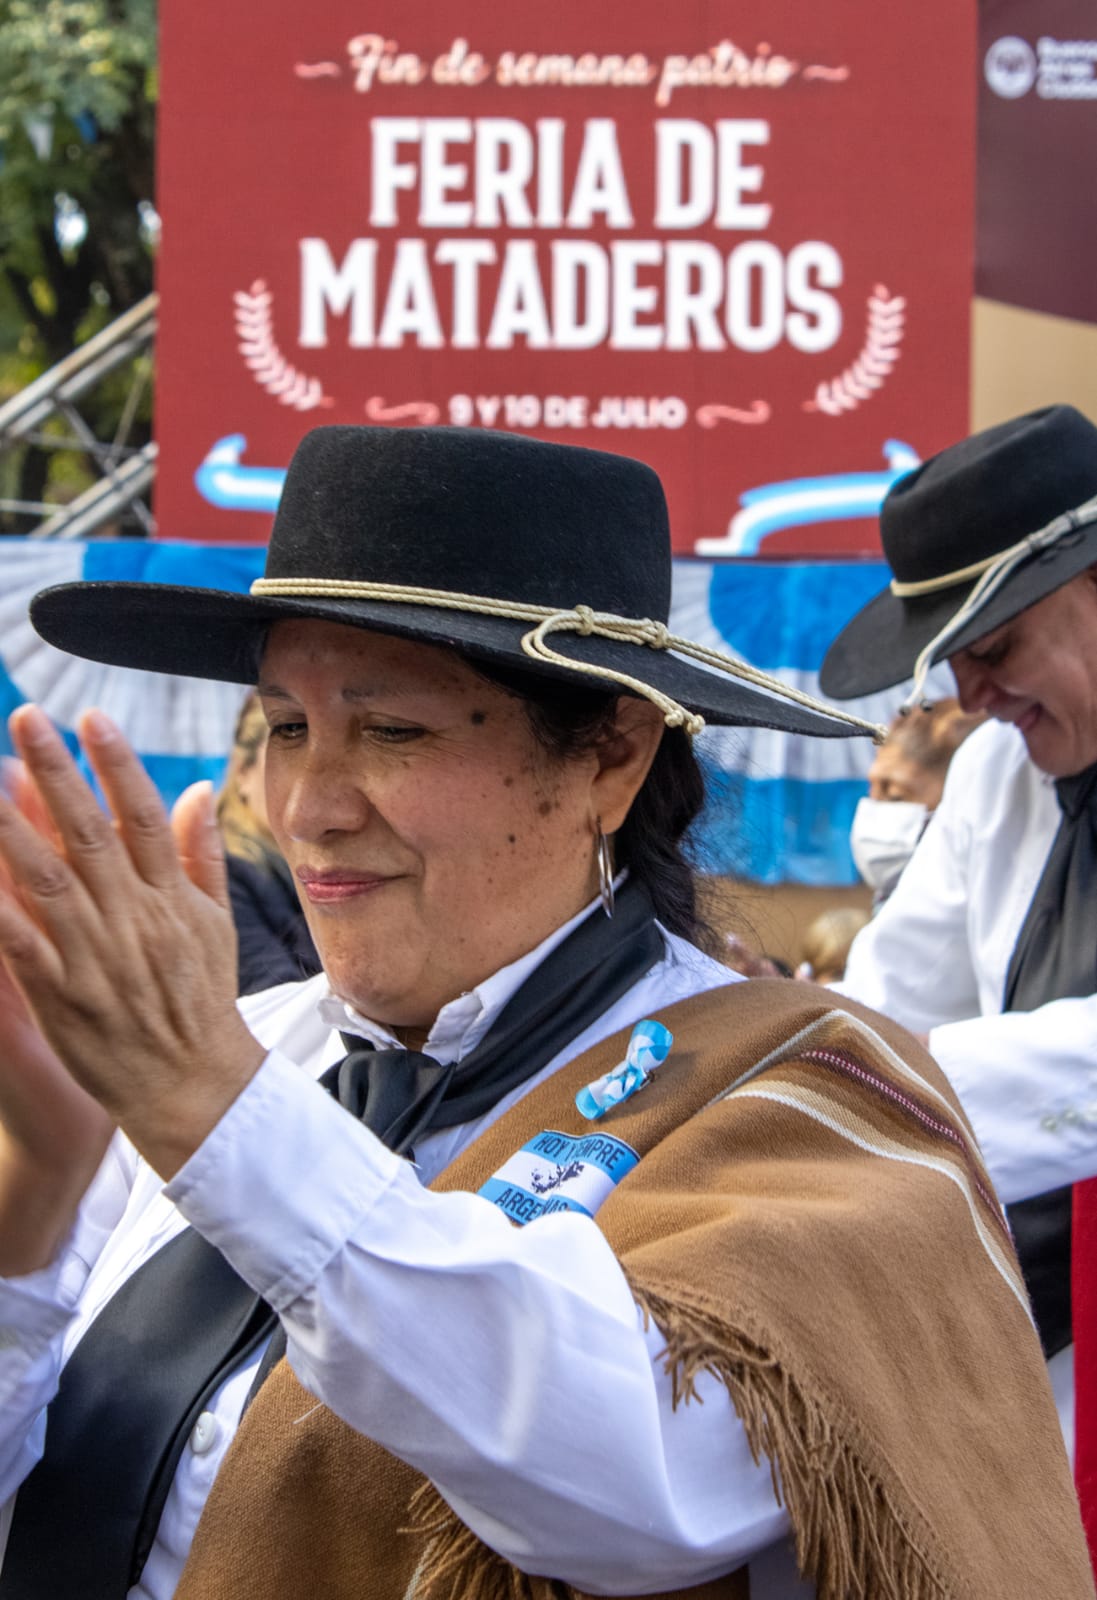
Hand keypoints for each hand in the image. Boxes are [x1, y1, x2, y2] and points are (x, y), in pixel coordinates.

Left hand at [0, 706, 265, 1179]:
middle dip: (58, 771)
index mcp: (172, 898)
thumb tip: (200, 789)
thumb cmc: (203, 1002)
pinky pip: (21, 944)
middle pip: (90, 832)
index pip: (143, 816)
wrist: (194, 1086)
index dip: (118, 764)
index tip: (92, 718)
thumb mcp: (217, 923)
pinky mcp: (62, 996)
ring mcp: (96, 957)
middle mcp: (134, 919)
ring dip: (12, 825)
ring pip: (46, 878)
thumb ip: (202, 853)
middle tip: (27, 719)